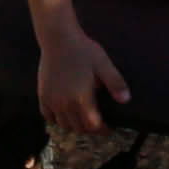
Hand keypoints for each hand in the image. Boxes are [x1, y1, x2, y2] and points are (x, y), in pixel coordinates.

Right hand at [35, 15, 131, 139]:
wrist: (58, 38)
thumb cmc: (83, 50)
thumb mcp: (104, 64)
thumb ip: (115, 83)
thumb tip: (126, 100)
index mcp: (82, 98)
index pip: (93, 125)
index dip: (102, 130)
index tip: (109, 128)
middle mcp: (65, 104)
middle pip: (78, 128)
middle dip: (90, 129)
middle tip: (98, 124)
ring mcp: (52, 101)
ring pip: (64, 125)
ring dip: (74, 126)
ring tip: (83, 119)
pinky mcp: (43, 96)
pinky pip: (48, 116)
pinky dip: (57, 119)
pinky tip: (65, 113)